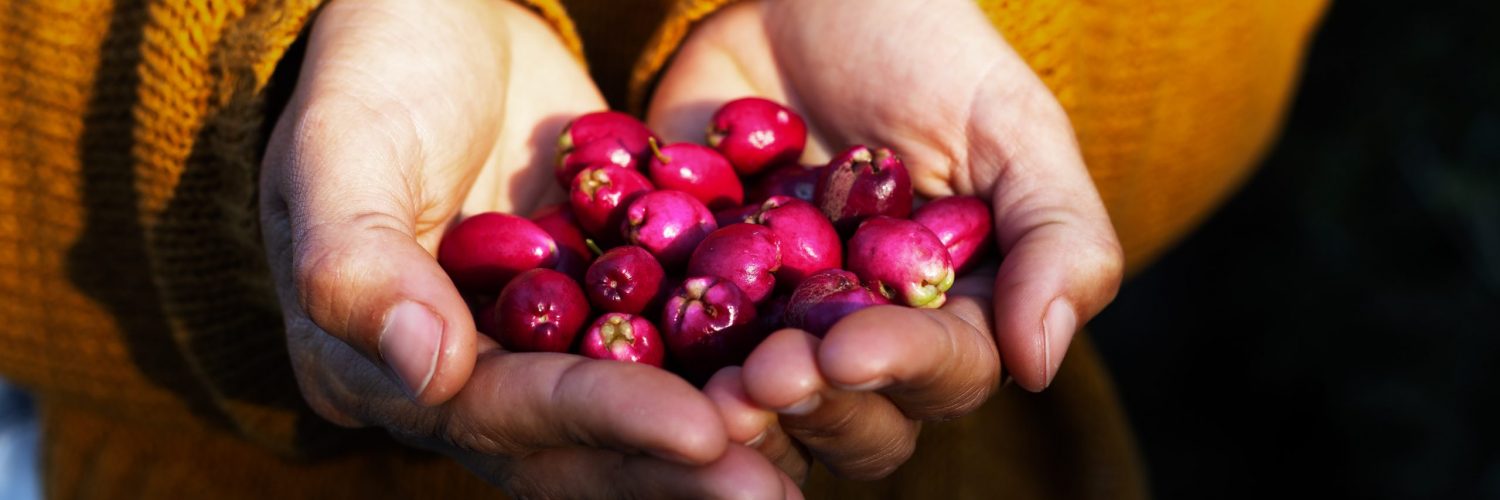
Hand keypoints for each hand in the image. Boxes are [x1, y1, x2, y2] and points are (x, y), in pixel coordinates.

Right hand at [260, 1, 794, 495]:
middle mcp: (468, 381)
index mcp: (381, 367)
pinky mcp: (603, 306)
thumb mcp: (343, 147)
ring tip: (810, 449)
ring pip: (637, 415)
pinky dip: (735, 365)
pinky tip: (815, 376)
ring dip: (722, 439)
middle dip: (677, 473)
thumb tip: (429, 375)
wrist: (434, 21)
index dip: (605, 422)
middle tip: (773, 490)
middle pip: (580, 447)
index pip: (505, 411)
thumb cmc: (368, 70)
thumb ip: (360, 262)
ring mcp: (541, 347)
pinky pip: (673, 350)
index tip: (700, 433)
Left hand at [648, 0, 1123, 479]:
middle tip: (766, 374)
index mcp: (954, 312)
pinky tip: (634, 354)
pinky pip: (676, 352)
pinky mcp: (696, 297)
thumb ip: (1055, 238)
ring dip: (740, 409)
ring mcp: (778, 324)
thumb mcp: (1010, 125)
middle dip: (814, 401)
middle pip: (855, 418)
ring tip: (712, 386)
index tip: (848, 349)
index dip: (899, 369)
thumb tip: (1038, 367)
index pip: (943, 371)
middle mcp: (867, 336)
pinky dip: (661, 363)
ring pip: (768, 409)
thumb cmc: (925, 50)